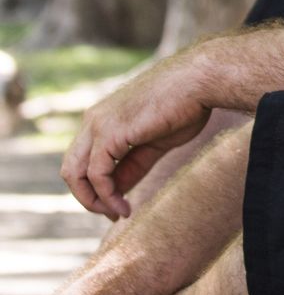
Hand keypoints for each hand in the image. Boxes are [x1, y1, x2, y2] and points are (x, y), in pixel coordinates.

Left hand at [61, 52, 214, 217]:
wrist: (201, 81)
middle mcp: (93, 120)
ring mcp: (98, 125)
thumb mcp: (156, 142)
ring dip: (93, 200)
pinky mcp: (109, 133)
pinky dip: (106, 196)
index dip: (97, 187)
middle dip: (87, 196)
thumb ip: (133, 164)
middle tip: (112, 213)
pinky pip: (96, 174)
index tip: (119, 204)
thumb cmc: (186, 105)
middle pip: (72, 168)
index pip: (86, 160)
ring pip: (75, 173)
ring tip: (116, 213)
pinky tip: (122, 207)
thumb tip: (118, 192)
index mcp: (103, 118)